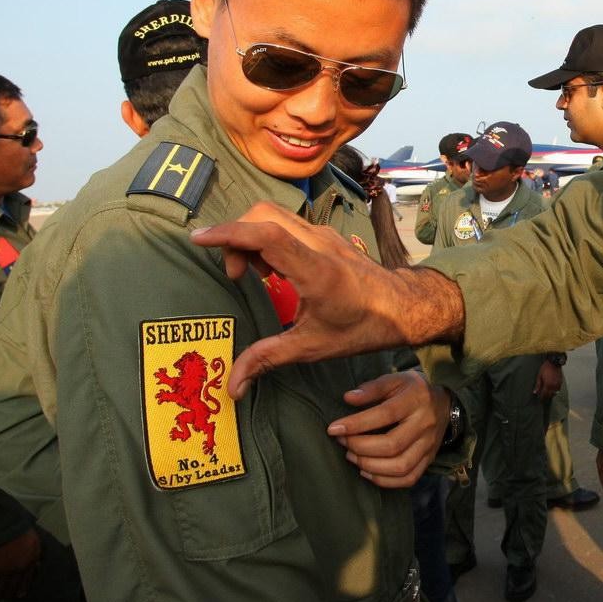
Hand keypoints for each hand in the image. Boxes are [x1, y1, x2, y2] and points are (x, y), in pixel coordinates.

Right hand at [0, 527, 41, 600]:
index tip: (20, 595)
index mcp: (31, 561)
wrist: (4, 527)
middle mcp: (20, 569)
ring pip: (2, 588)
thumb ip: (35, 553)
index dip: (23, 588)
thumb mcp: (34, 541)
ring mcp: (7, 570)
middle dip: (9, 594)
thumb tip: (37, 563)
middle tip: (5, 599)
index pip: (28, 579)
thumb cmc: (19, 531)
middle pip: (15, 585)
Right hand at [191, 203, 464, 396]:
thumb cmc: (362, 327)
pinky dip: (268, 237)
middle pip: (264, 215)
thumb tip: (232, 386)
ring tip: (254, 275)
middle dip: (236, 237)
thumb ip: (268, 359)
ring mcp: (324, 234)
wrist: (403, 306)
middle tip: (236, 275)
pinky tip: (273, 271)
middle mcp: (319, 244)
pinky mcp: (325, 234)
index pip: (267, 236)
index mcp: (316, 271)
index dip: (230, 233)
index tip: (199, 238)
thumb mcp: (313, 347)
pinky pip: (287, 223)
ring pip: (274, 215)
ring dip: (252, 237)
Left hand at [327, 371, 447, 487]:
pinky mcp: (429, 459)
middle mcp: (425, 424)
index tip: (333, 428)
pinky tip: (366, 472)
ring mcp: (429, 445)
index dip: (357, 424)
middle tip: (342, 442)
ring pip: (401, 466)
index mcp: (416, 399)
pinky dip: (385, 481)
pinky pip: (409, 478)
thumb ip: (372, 388)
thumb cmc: (412, 390)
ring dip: (370, 466)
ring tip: (351, 457)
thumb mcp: (395, 380)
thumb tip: (348, 398)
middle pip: (392, 445)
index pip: (385, 414)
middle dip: (360, 447)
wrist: (445, 402)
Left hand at [533, 359, 562, 400]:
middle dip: (546, 396)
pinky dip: (555, 390)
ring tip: (548, 393)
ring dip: (551, 394)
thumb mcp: (539, 376)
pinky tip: (552, 389)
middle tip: (543, 397)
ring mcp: (558, 384)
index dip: (541, 397)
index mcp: (548, 385)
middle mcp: (553, 386)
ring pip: (555, 393)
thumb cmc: (546, 368)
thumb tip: (535, 392)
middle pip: (550, 395)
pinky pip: (558, 389)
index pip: (544, 394)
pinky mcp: (560, 382)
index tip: (540, 398)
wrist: (554, 363)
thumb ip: (538, 385)